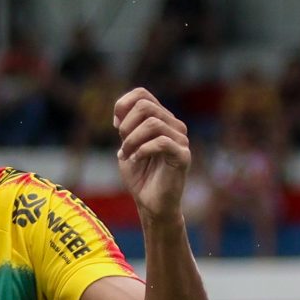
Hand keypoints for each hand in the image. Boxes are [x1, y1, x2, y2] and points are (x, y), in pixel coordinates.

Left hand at [113, 87, 192, 227]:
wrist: (152, 205)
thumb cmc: (141, 177)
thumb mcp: (127, 147)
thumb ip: (126, 127)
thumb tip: (120, 113)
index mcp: (161, 119)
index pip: (142, 94)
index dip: (123, 106)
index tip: (116, 127)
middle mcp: (173, 125)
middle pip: (145, 106)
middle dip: (126, 126)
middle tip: (122, 146)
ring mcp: (181, 140)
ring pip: (153, 123)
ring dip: (132, 140)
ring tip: (126, 156)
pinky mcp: (183, 156)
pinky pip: (162, 142)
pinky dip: (142, 150)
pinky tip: (135, 160)